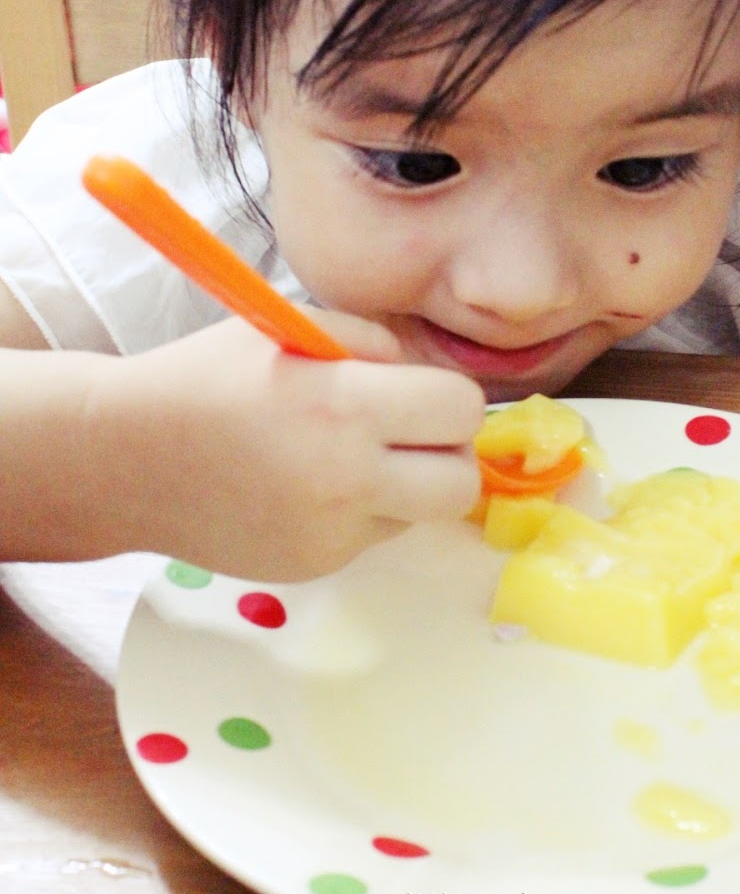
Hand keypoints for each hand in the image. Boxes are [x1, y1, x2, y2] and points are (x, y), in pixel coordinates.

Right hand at [92, 311, 483, 580]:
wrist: (124, 458)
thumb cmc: (208, 378)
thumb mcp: (292, 328)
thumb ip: (372, 344)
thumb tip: (427, 376)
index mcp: (343, 405)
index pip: (461, 410)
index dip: (449, 399)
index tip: (419, 394)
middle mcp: (345, 477)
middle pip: (461, 483)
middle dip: (448, 455)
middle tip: (410, 435)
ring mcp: (331, 532)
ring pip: (421, 515)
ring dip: (405, 486)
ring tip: (345, 459)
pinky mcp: (314, 565)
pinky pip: (373, 536)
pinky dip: (359, 512)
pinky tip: (306, 488)